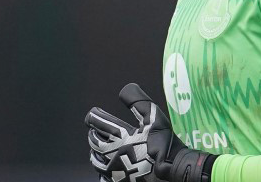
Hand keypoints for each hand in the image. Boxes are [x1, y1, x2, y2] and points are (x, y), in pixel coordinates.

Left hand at [85, 83, 216, 181]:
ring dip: (94, 152)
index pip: (100, 123)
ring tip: (94, 150)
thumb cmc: (162, 143)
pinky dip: (101, 169)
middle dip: (93, 134)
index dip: (94, 117)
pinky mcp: (118, 179)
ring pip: (96, 160)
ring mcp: (114, 168)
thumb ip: (138, 101)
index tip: (91, 114)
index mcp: (120, 136)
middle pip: (95, 142)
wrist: (169, 168)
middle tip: (92, 130)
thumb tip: (126, 88)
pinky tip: (104, 167)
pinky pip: (103, 175)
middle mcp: (112, 152)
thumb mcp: (153, 116)